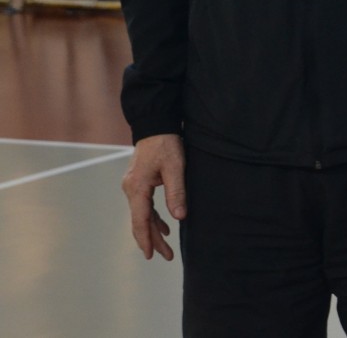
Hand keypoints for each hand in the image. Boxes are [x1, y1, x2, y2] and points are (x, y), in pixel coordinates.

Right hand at [121, 133, 185, 260]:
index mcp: (138, 188)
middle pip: (141, 221)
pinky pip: (145, 206)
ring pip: (143, 215)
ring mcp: (133, 186)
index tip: (150, 255)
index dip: (146, 239)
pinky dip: (154, 218)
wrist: (155, 125)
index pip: (140, 220)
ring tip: (166, 247)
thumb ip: (176, 193)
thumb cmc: (166, 144)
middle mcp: (131, 189)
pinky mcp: (139, 183)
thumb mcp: (175, 168)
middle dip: (152, 240)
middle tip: (166, 256)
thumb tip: (179, 217)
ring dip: (154, 230)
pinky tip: (164, 226)